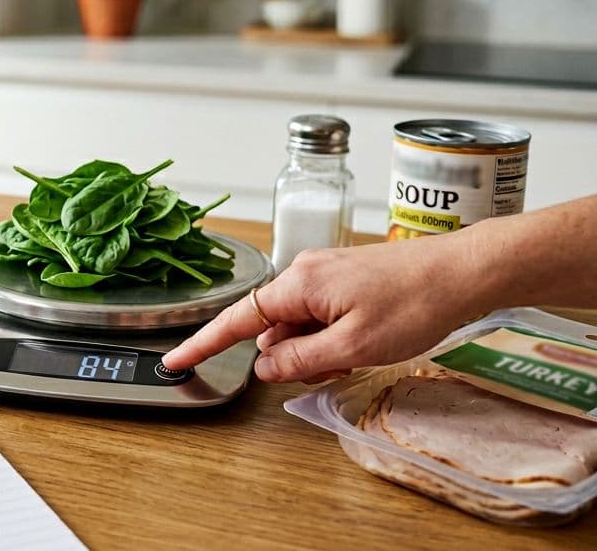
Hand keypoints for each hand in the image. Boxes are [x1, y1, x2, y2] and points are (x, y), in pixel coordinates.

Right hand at [162, 235, 487, 382]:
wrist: (464, 271)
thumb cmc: (415, 303)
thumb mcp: (354, 345)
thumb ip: (301, 359)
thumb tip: (263, 367)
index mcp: (297, 285)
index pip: (236, 320)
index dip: (203, 344)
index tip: (175, 360)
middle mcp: (303, 272)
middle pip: (272, 326)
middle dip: (290, 356)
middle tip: (334, 368)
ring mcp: (324, 272)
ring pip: (299, 323)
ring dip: (317, 348)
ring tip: (362, 353)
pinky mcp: (345, 277)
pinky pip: (320, 314)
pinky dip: (332, 336)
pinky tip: (365, 342)